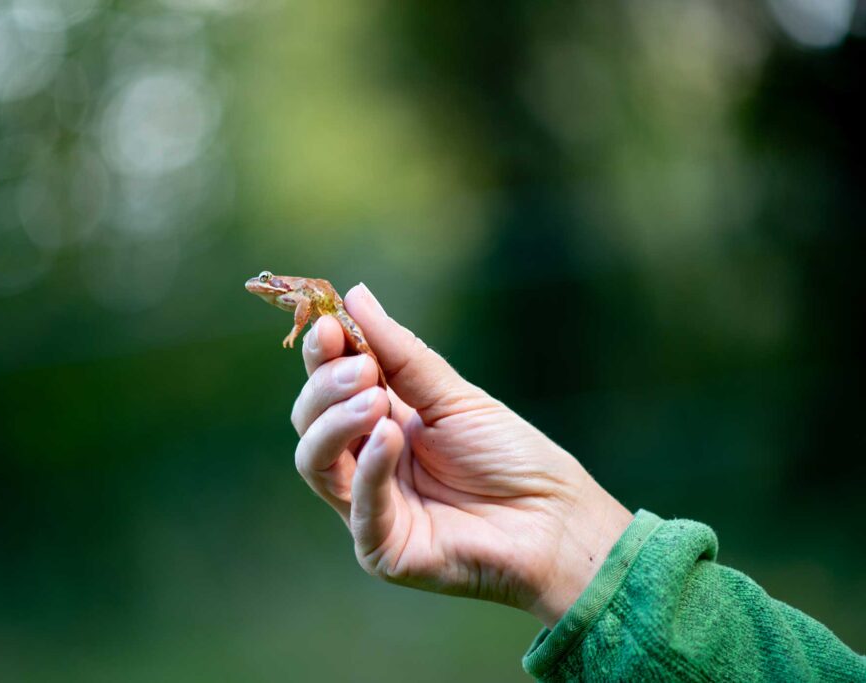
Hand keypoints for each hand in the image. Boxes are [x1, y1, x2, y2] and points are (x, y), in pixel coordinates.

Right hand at [290, 284, 632, 627]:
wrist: (556, 518)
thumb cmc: (509, 456)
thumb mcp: (453, 396)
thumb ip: (400, 354)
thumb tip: (354, 295)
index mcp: (378, 422)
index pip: (327, 385)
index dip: (321, 355)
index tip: (326, 324)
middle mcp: (363, 463)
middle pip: (310, 420)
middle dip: (327, 387)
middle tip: (361, 369)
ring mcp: (368, 508)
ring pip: (314, 462)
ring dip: (336, 423)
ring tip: (373, 399)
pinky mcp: (383, 549)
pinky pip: (360, 507)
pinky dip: (368, 468)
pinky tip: (387, 437)